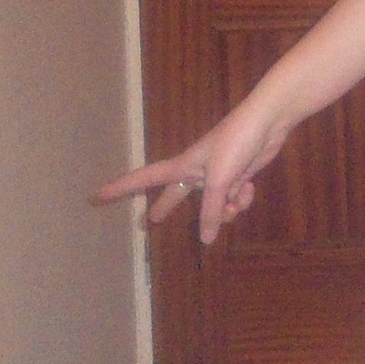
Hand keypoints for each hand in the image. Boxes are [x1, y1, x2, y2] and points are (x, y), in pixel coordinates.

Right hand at [95, 98, 292, 245]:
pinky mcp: (237, 177)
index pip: (144, 179)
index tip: (97, 195)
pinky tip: (250, 186)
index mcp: (182, 166)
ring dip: (226, 210)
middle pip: (176, 195)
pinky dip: (243, 198)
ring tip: (236, 200)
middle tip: (148, 222)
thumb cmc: (235, 143)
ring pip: (214, 205)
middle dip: (165, 207)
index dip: (121, 188)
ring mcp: (217, 175)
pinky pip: (234, 199)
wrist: (267, 123)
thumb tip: (205, 240)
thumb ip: (210, 211)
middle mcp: (196, 171)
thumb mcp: (219, 181)